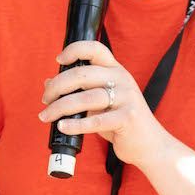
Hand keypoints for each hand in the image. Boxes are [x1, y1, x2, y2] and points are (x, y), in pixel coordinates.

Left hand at [39, 40, 164, 169]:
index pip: (95, 49)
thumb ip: (79, 91)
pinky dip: (75, 124)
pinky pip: (95, 120)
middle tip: (45, 99)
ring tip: (45, 116)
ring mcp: (127, 98)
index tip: (58, 60)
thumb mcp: (100, 103)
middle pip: (82, 74)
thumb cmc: (120, 123)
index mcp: (116, 70)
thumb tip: (48, 82)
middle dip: (57, 86)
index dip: (75, 50)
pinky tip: (62, 126)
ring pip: (85, 98)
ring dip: (59, 107)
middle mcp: (123, 79)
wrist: (149, 145)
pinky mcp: (128, 118)